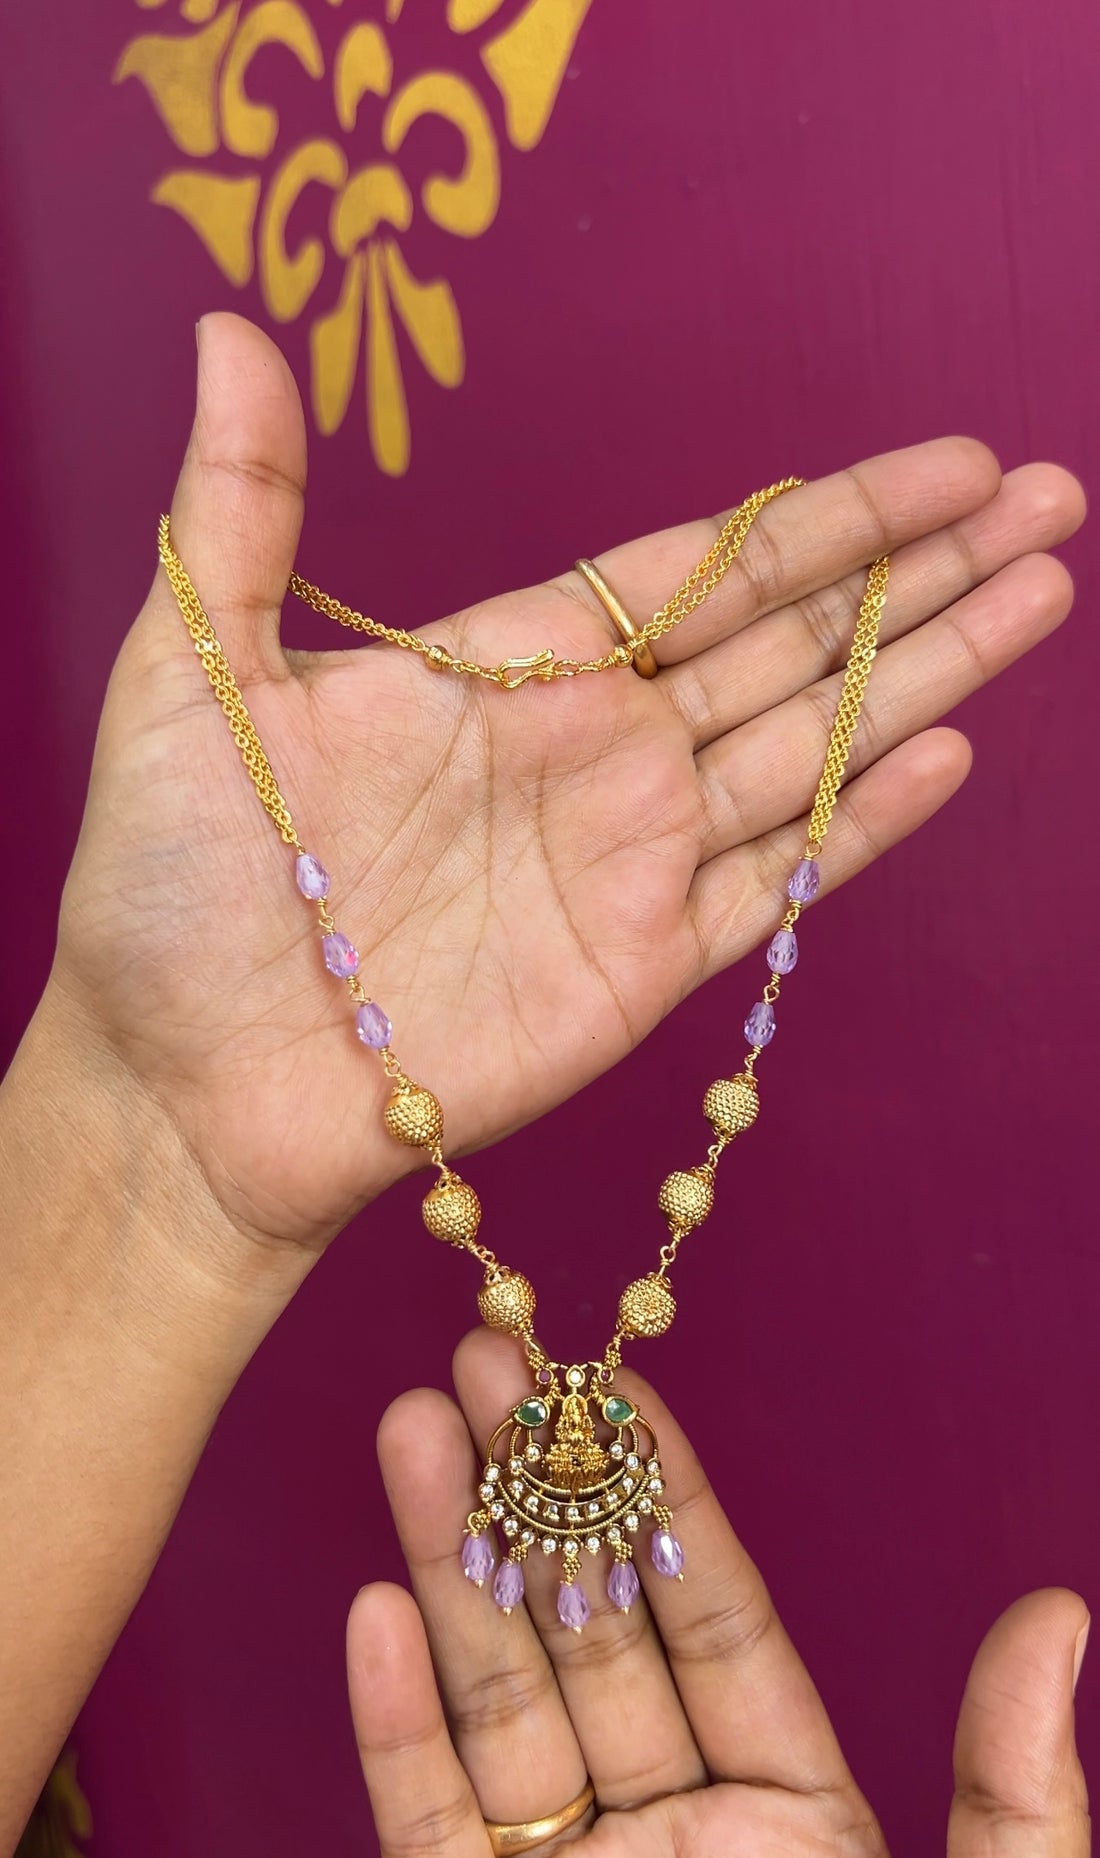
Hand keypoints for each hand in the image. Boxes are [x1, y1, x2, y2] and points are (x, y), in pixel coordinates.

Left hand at [55, 313, 1082, 1254]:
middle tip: (1046, 499)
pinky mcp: (637, 970)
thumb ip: (241, 508)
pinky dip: (858, 824)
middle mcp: (587, 753)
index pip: (700, 568)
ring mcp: (623, 862)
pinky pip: (772, 885)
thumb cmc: (170, 884)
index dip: (824, 515)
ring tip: (1043, 594)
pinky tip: (944, 753)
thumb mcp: (189, 671)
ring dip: (927, 670)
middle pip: (786, 641)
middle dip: (920, 570)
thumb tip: (227, 331)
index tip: (944, 462)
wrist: (179, 1085)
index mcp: (506, 669)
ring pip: (807, 744)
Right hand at [347, 1333, 1089, 1856]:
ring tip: (410, 1432)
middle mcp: (673, 1834)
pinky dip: (398, 1730)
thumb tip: (1059, 1610)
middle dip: (532, 1491)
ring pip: (499, 1704)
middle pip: (589, 1629)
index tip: (612, 1380)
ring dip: (447, 1566)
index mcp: (796, 1814)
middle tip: (481, 1361)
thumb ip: (1017, 1796)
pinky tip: (373, 1613)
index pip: (715, 1612)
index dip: (662, 1490)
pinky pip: (433, 1830)